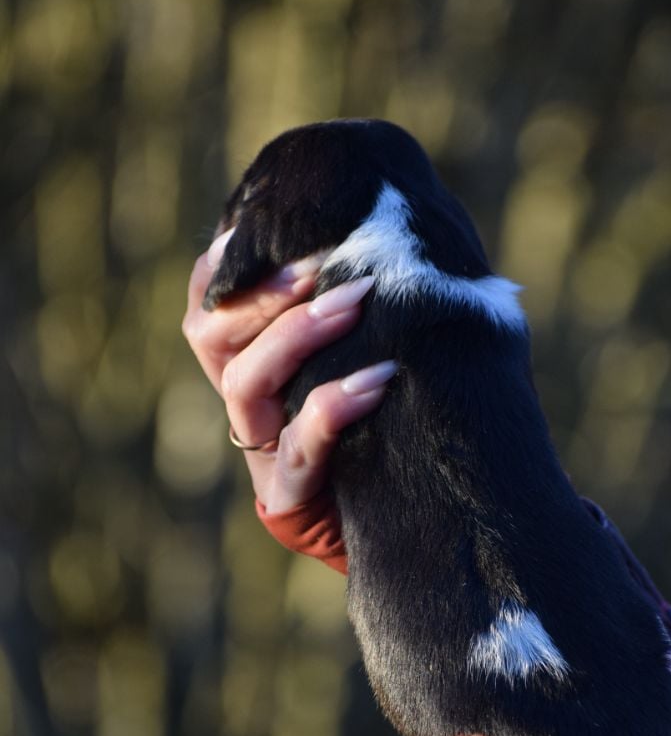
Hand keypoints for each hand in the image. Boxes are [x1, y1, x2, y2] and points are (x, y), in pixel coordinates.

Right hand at [183, 234, 393, 513]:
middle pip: (210, 335)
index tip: (273, 225)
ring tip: (357, 302)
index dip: (226, 262)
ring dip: (295, 337)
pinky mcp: (288, 495)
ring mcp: (260, 448)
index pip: (210, 301)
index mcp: (247, 359)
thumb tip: (390, 235)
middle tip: (325, 258)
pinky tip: (379, 378)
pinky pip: (298, 448)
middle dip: (264, 292)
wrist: (397, 510)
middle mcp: (244, 401)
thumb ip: (356, 302)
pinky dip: (334, 408)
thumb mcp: (364, 351)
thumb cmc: (384, 414)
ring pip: (243, 385)